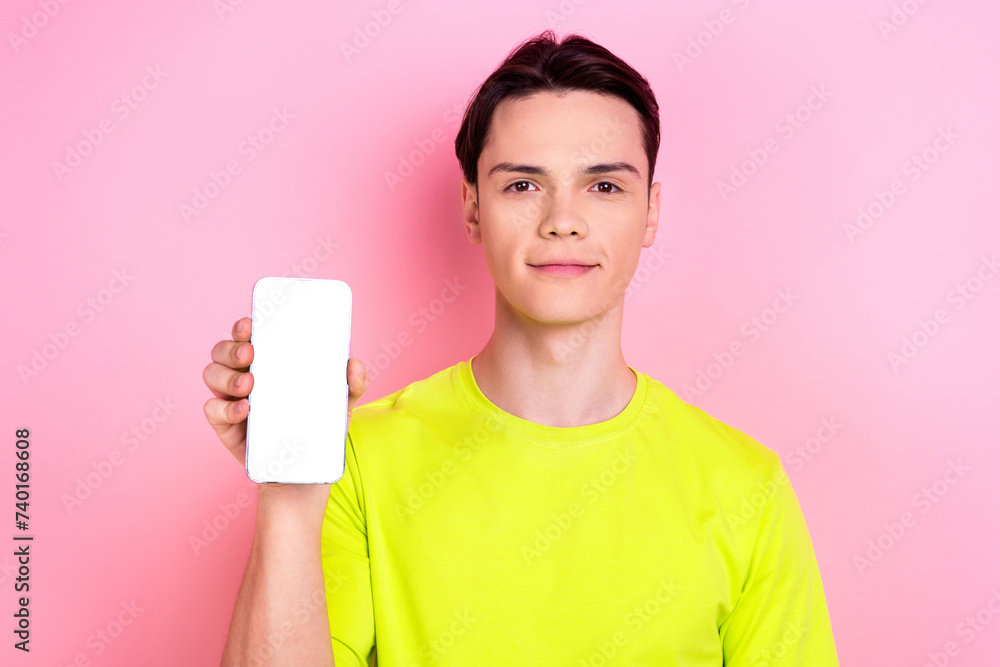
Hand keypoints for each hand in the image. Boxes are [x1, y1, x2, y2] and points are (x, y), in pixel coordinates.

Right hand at [202, 315, 369, 481]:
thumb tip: (354, 363)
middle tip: (250, 354)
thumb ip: (354, 383)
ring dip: (226, 376)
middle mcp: (245, 375)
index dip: (243, 327)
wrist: (304, 472)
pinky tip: (245, 410)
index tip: (251, 324)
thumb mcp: (340, 403)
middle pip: (223, 351)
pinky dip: (225, 407)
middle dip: (231, 348)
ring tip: (249, 385)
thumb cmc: (317, 427)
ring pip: (212, 374)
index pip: (247, 336)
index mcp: (268, 363)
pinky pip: (212, 410)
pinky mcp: (224, 425)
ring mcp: (231, 399)